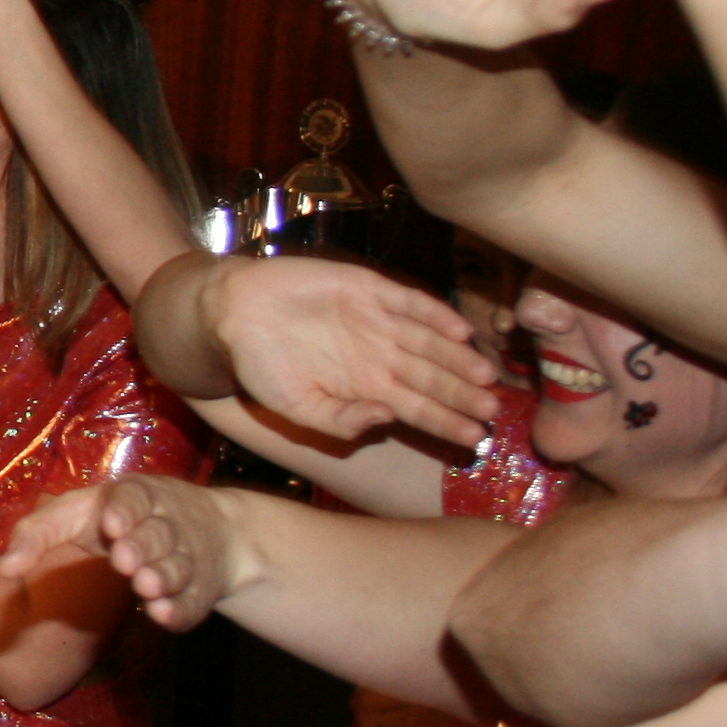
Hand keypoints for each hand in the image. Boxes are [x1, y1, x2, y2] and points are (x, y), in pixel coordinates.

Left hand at [1, 477, 244, 628]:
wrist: (209, 534)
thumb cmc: (118, 520)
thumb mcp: (75, 515)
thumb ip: (38, 533)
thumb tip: (5, 569)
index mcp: (136, 496)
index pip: (133, 497)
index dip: (125, 510)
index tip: (111, 523)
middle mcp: (167, 523)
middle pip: (157, 533)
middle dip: (142, 545)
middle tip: (124, 559)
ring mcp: (188, 558)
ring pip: (178, 566)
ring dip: (162, 576)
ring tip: (145, 585)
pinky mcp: (199, 592)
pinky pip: (192, 601)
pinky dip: (179, 608)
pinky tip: (162, 613)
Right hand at [202, 254, 500, 444]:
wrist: (232, 311)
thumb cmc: (260, 365)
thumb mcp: (294, 407)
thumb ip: (338, 421)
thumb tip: (383, 422)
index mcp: (366, 388)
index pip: (418, 409)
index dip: (448, 423)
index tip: (476, 438)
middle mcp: (379, 355)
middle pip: (433, 377)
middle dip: (464, 394)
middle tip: (494, 408)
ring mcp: (376, 321)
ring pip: (429, 342)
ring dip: (458, 357)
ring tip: (485, 375)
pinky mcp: (367, 288)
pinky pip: (409, 302)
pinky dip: (435, 314)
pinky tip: (459, 330)